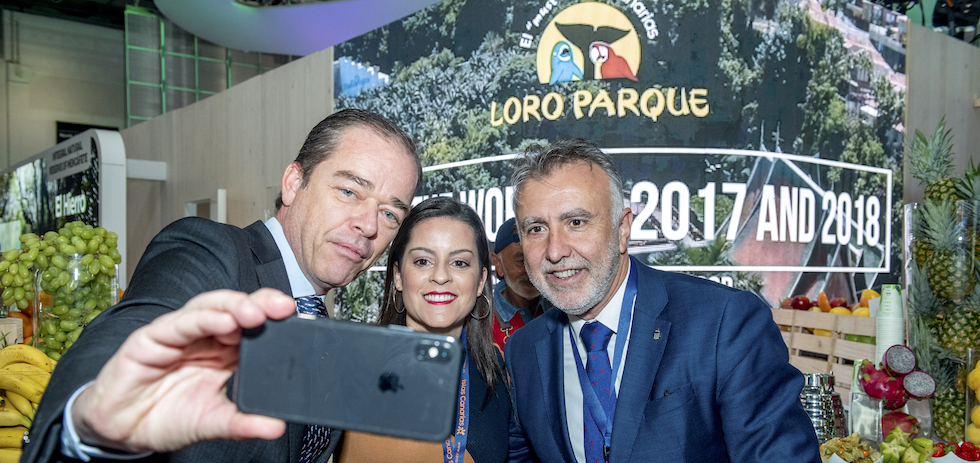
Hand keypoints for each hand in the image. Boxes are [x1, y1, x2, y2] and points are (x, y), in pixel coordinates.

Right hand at [71, 288, 296, 452]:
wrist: (120, 430)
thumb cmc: (166, 417)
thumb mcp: (211, 423)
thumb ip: (241, 422)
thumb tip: (275, 426)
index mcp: (225, 352)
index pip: (254, 326)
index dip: (275, 319)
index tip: (299, 320)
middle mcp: (206, 337)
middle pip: (237, 309)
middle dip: (261, 305)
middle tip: (283, 309)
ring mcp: (180, 333)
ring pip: (210, 308)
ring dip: (235, 307)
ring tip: (255, 313)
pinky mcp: (152, 337)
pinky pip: (179, 323)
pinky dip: (202, 319)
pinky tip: (221, 321)